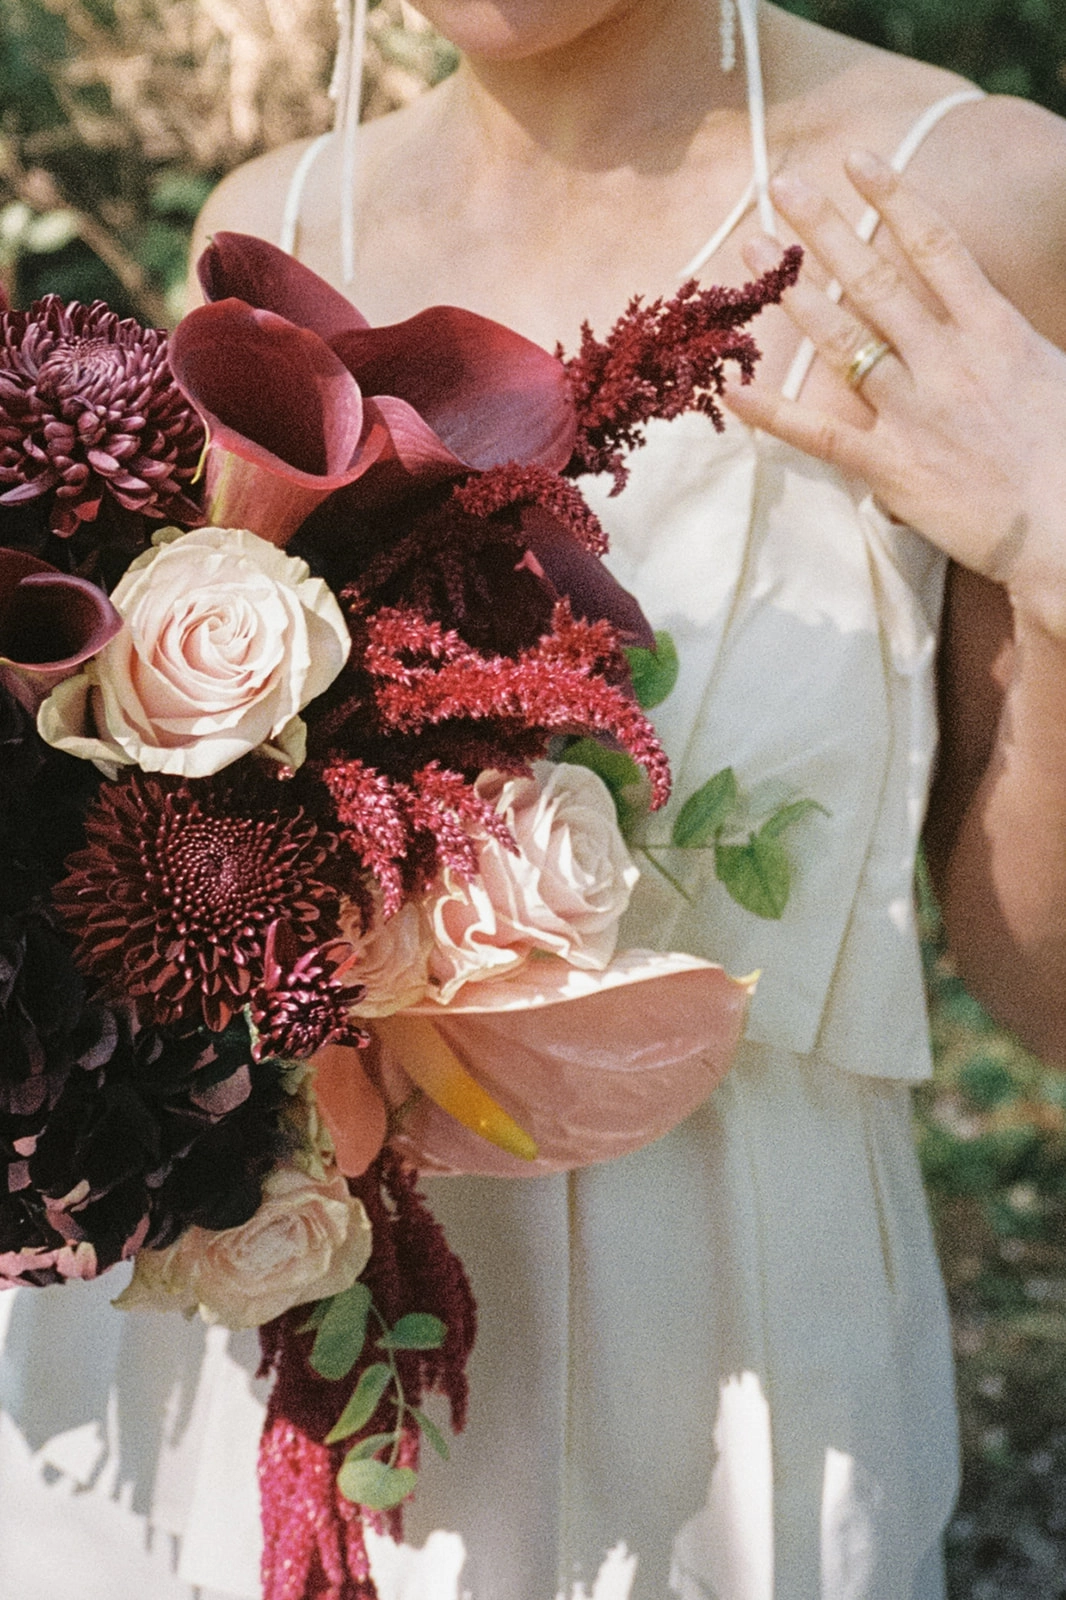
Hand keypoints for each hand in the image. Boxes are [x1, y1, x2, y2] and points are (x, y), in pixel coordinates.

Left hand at [724, 151, 1065, 639]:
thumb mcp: (1047, 374)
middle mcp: (949, 360)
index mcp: (995, 330)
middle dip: (826, 229)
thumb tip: (973, 325)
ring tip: (753, 252)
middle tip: (782, 184)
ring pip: (843, 340)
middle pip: (877, 279)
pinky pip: (820, 434)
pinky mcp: (893, 466)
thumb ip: (1001, 344)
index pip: (938, 246)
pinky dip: (772, 414)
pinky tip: (732, 390)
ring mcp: (916, 412)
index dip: (895, 197)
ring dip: (794, 293)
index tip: (858, 161)